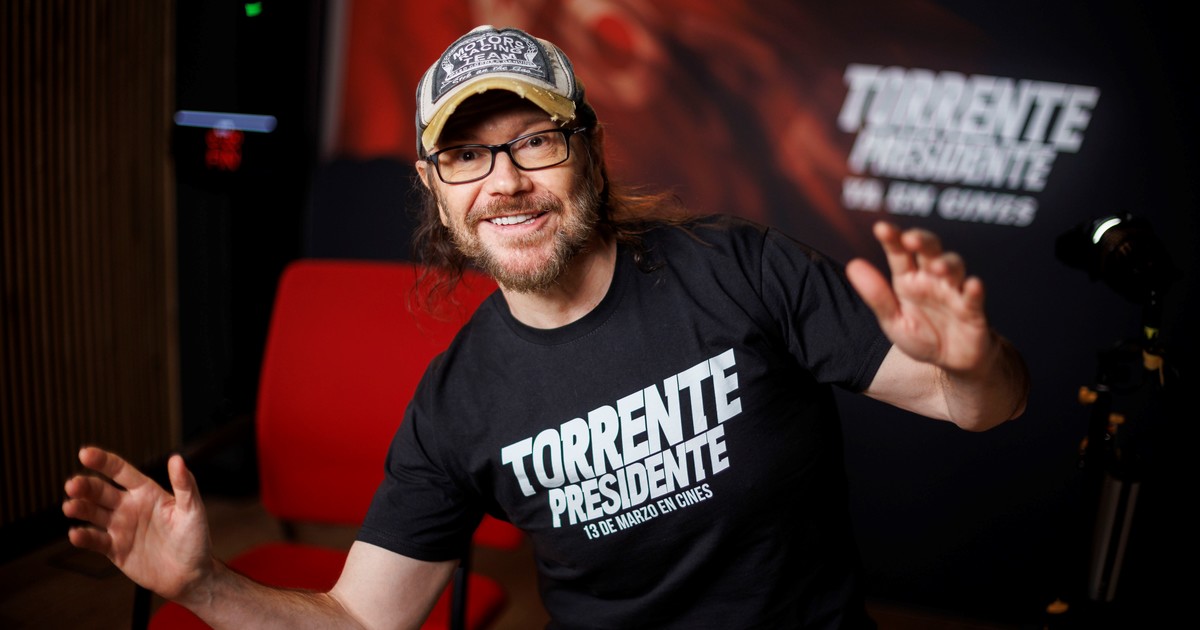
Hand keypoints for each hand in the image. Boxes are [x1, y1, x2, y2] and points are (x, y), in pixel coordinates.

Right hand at [62, 447, 212, 599]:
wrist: (191, 575)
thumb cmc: (196, 538)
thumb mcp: (193, 510)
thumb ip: (185, 485)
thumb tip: (177, 458)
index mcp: (147, 492)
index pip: (121, 471)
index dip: (103, 461)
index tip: (85, 453)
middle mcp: (129, 506)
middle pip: (101, 492)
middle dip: (85, 486)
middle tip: (73, 485)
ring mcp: (120, 528)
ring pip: (93, 514)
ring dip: (80, 508)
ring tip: (70, 507)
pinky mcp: (115, 550)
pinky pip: (95, 541)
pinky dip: (84, 537)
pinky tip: (76, 534)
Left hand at [846, 221, 993, 373]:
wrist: (952, 362)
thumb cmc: (921, 336)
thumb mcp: (893, 320)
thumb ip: (876, 296)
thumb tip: (853, 265)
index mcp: (908, 279)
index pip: (899, 253)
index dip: (892, 239)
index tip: (881, 228)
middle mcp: (932, 279)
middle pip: (930, 250)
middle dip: (922, 241)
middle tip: (910, 239)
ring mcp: (954, 291)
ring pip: (954, 267)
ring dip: (947, 264)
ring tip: (937, 267)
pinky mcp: (973, 310)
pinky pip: (974, 297)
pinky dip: (974, 290)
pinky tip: (972, 284)